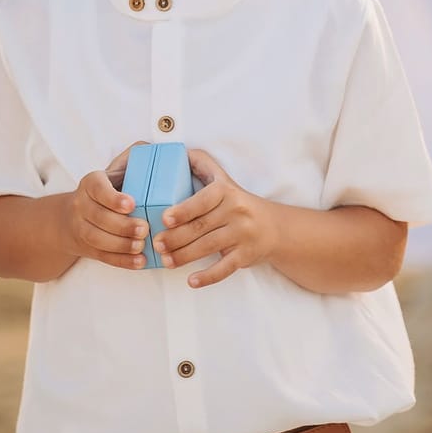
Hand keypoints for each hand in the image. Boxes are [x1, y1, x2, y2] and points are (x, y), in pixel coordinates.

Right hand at [66, 144, 149, 269]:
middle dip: (122, 225)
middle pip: (98, 217)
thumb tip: (153, 148)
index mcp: (90, 183)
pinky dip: (122, 261)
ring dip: (121, 244)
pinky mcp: (86, 247)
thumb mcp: (114, 170)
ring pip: (97, 238)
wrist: (71, 217)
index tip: (131, 204)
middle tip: (144, 228)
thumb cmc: (105, 190)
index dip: (113, 198)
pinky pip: (102, 256)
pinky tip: (139, 261)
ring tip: (142, 245)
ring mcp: (81, 228)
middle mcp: (81, 205)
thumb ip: (132, 158)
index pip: (97, 189)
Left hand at [152, 149, 276, 287]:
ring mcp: (242, 234)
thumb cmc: (239, 202)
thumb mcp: (224, 180)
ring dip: (183, 256)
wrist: (275, 228)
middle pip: (200, 227)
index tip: (165, 219)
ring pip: (208, 247)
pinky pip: (224, 268)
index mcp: (226, 192)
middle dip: (175, 238)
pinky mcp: (246, 255)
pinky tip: (191, 281)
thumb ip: (202, 165)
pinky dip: (208, 277)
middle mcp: (236, 211)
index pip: (202, 201)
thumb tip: (179, 151)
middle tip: (157, 244)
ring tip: (166, 261)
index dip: (183, 210)